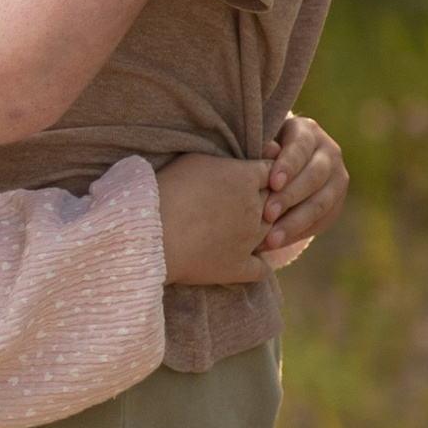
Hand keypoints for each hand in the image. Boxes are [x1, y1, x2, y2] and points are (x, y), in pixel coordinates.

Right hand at [155, 151, 273, 286]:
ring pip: (272, 231)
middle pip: (274, 200)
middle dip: (262, 199)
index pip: (271, 171)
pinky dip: (257, 263)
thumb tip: (235, 165)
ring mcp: (251, 240)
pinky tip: (244, 257)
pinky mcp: (240, 267)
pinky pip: (262, 267)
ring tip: (237, 226)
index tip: (245, 177)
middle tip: (238, 199)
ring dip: (260, 227)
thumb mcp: (197, 160)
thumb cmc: (169, 188)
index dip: (260, 174)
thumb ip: (225, 162)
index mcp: (247, 178)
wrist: (153, 230)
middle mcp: (256, 208)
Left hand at [260, 111, 347, 265]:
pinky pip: (321, 221)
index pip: (300, 147)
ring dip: (295, 223)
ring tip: (271, 239)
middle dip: (289, 197)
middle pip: (313, 177)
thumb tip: (268, 151)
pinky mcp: (337, 202)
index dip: (287, 165)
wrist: (286, 159)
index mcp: (308, 131)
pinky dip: (298, 233)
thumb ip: (263, 145)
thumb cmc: (264, 148)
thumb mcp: (263, 140)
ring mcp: (337, 178)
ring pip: (320, 203)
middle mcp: (329, 152)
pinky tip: (278, 242)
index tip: (272, 183)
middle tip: (267, 215)